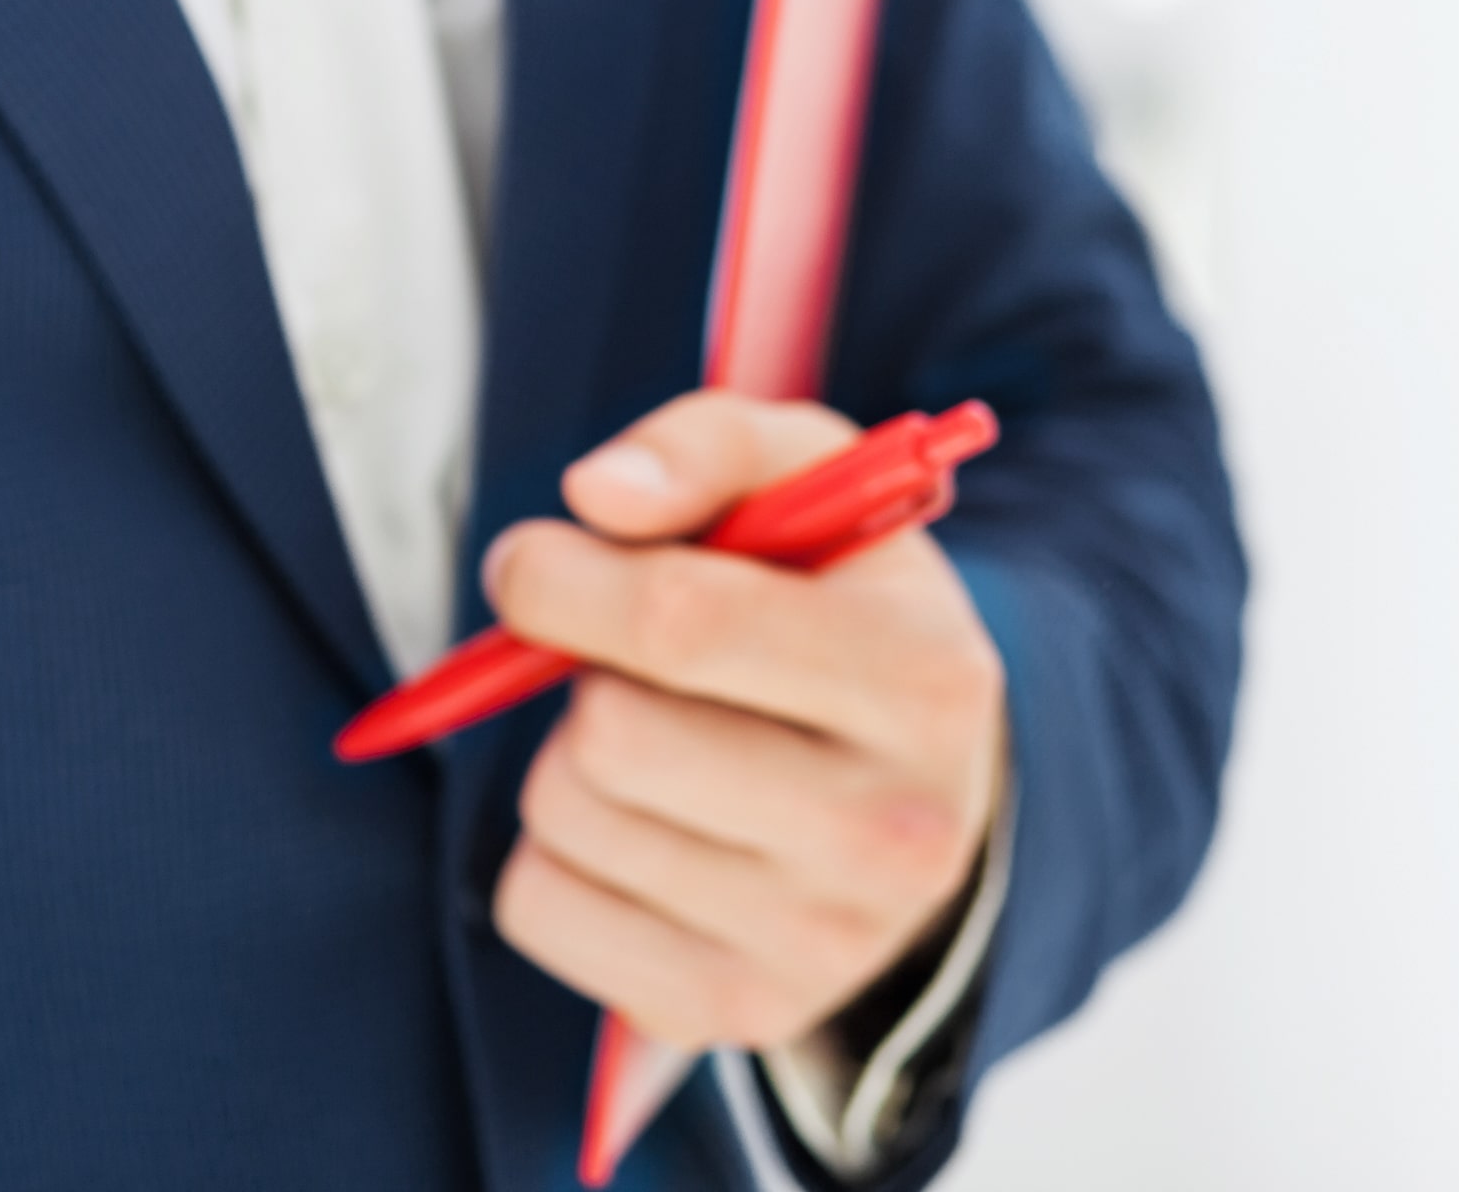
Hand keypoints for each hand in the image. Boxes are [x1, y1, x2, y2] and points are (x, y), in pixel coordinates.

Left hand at [483, 393, 1007, 1051]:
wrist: (924, 797)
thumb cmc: (833, 609)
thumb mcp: (809, 490)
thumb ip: (705, 448)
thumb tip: (594, 495)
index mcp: (922, 683)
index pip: (680, 622)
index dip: (562, 577)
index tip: (534, 561)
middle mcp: (890, 833)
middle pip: (612, 736)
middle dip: (576, 672)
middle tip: (614, 662)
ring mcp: (819, 943)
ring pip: (565, 818)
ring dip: (563, 758)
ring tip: (649, 741)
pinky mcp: (734, 1010)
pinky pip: (536, 909)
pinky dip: (546, 854)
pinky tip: (631, 826)